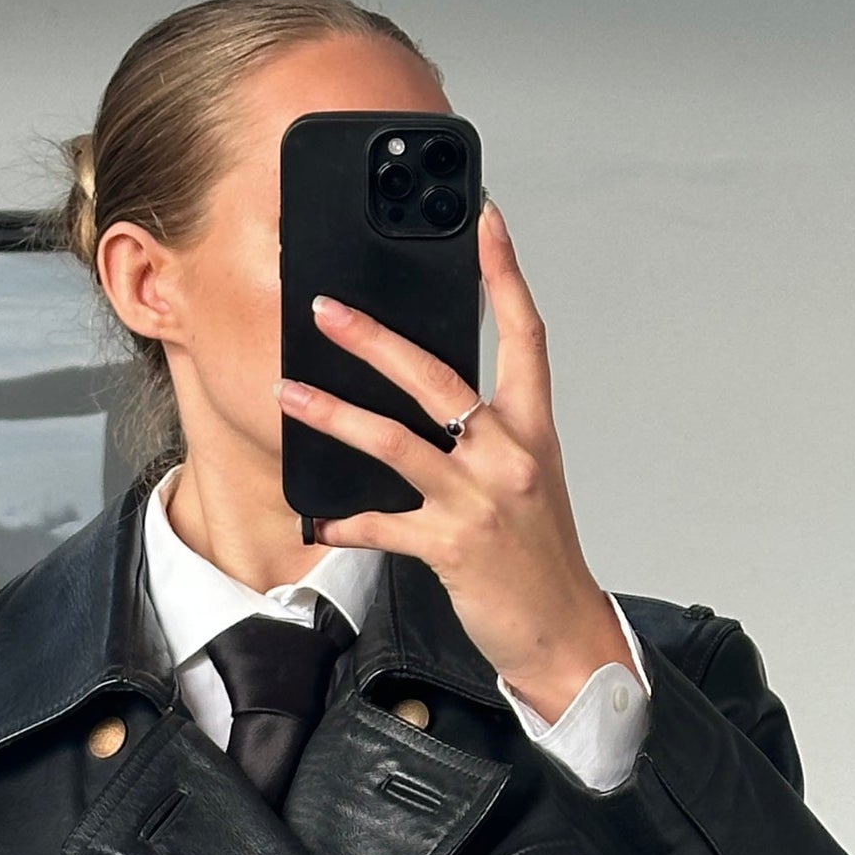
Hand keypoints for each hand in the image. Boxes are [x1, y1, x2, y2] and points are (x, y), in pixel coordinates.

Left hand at [273, 197, 631, 727]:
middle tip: (328, 310)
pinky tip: (317, 521)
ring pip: (397, 442)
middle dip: (376, 340)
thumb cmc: (540, 558)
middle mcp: (509, 456)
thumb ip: (488, 437)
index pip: (525, 334)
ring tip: (291, 394)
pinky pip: (385, 526)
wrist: (564, 633)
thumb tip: (433, 404)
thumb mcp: (527, 483)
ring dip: (336, 414)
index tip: (483, 221)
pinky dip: (347, 523)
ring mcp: (480, 501)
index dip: (504, 273)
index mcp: (533, 431)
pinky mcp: (452, 547)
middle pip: (439, 377)